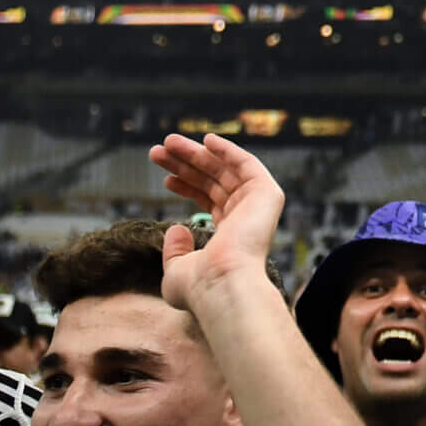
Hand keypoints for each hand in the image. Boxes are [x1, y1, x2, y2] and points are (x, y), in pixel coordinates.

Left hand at [147, 134, 284, 310]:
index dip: (187, 185)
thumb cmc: (200, 286)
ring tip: (168, 142)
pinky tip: (206, 140)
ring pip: (225, 169)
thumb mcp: (176, 270)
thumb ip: (175, 251)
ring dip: (197, 153)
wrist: (221, 283)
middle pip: (213, 181)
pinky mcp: (266, 194)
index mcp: (230, 235)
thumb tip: (175, 229)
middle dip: (185, 164)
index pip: (209, 200)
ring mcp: (257, 205)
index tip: (165, 177)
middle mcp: (245, 218)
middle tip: (158, 152)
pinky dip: (228, 150)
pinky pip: (247, 163)